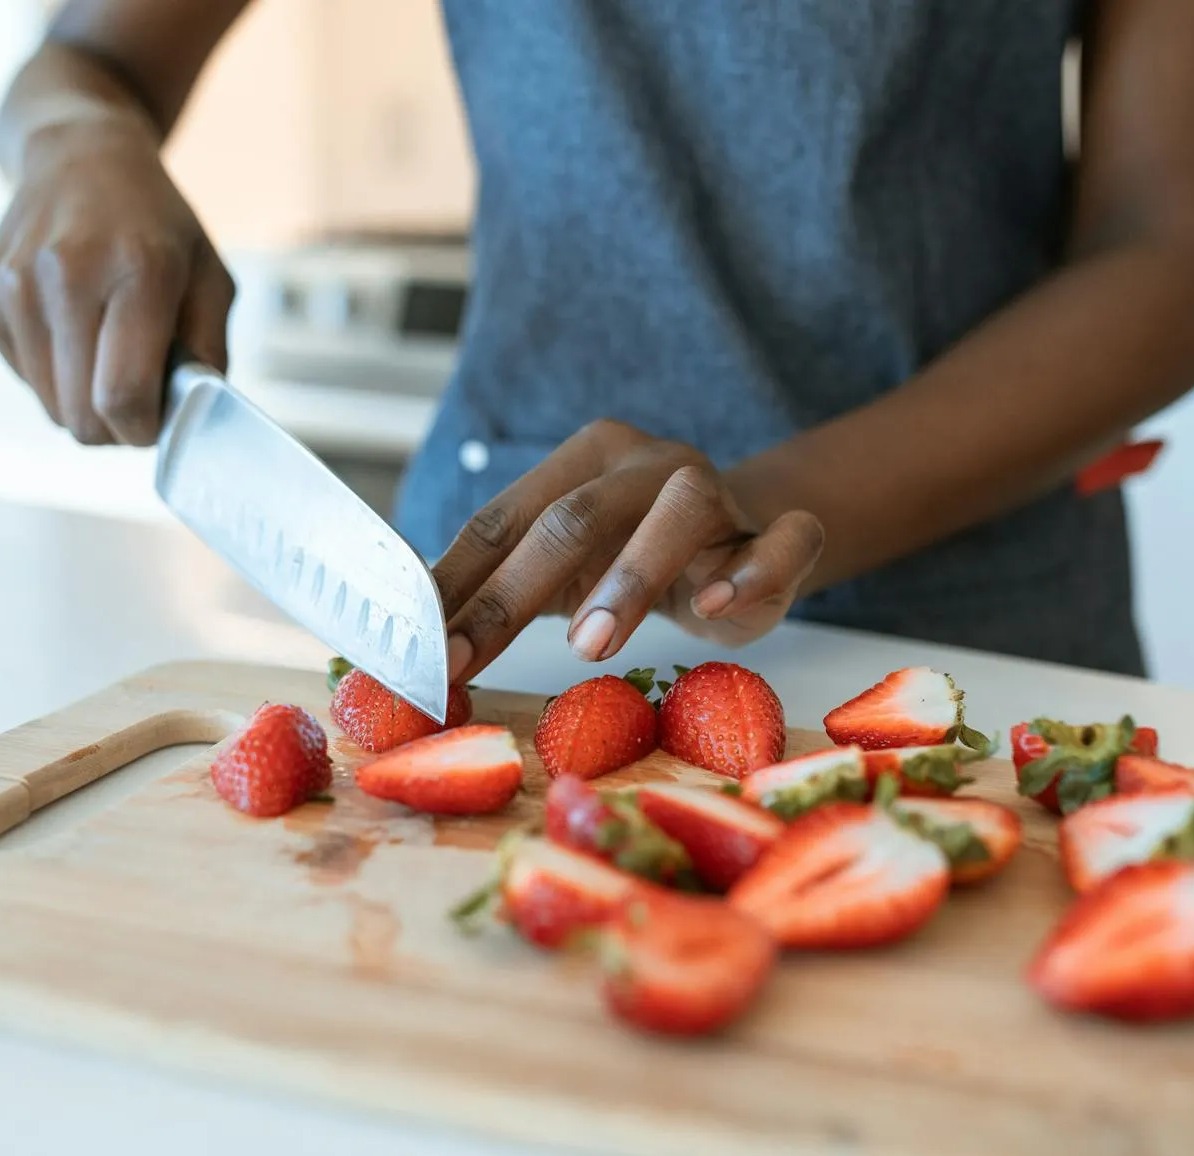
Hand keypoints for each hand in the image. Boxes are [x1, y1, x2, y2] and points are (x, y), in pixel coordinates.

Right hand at [0, 116, 233, 445]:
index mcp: (138, 271)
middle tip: (136, 400)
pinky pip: (24, 377)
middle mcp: (68, 275)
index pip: (122, 395)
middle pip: (81, 414)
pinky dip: (52, 374)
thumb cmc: (157, 226)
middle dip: (114, 428)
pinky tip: (71, 330)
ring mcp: (17, 284)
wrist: (79, 156)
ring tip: (105, 357)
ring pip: (49, 406)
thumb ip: (208, 352)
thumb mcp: (209, 277)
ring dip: (82, 402)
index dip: (142, 431)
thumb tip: (191, 420)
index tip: (156, 422)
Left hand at [435, 420, 824, 681]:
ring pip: (679, 513)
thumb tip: (411, 632)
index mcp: (582, 460)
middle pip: (574, 518)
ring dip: (630, 578)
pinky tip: (712, 604)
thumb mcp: (558, 570)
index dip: (459, 585)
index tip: (425, 652)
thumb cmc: (631, 556)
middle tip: (472, 658)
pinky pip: (781, 540)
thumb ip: (496, 586)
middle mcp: (647, 463)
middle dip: (514, 594)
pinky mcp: (780, 534)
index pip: (506, 521)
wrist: (744, 541)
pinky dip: (749, 570)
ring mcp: (718, 492)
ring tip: (589, 645)